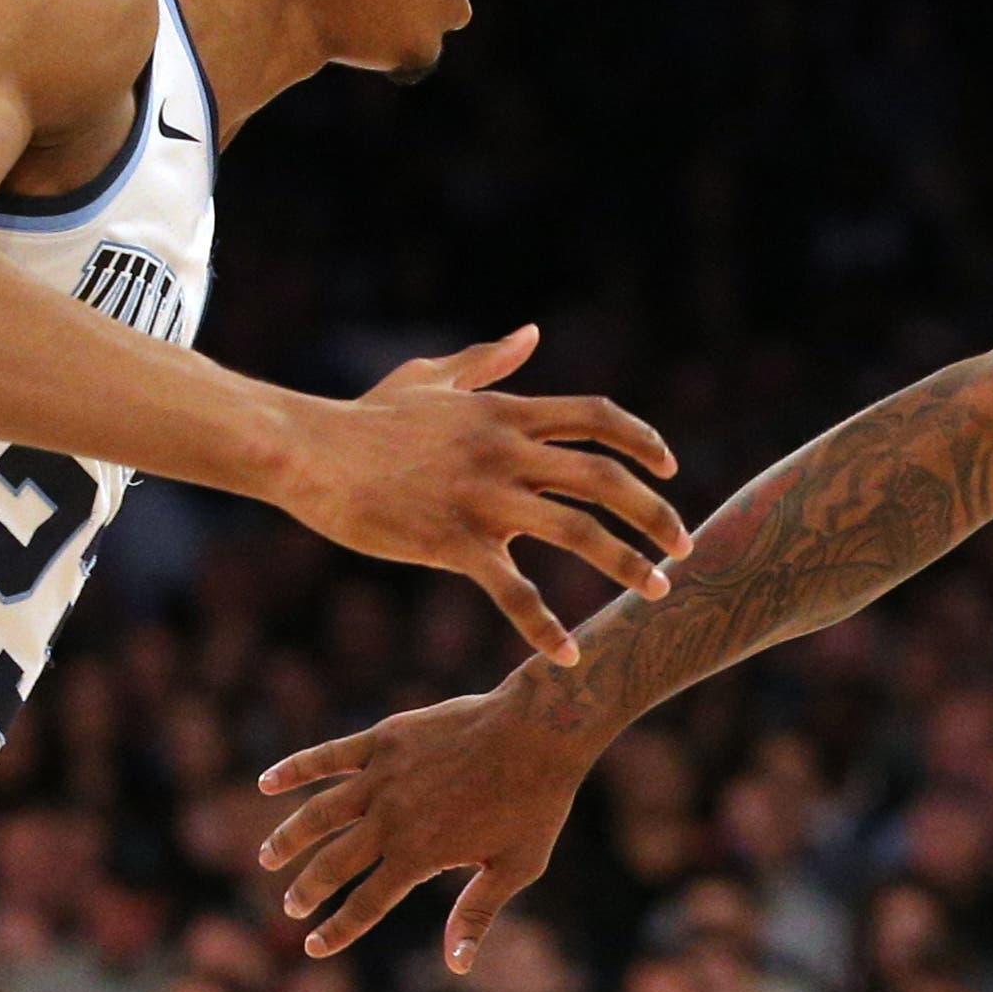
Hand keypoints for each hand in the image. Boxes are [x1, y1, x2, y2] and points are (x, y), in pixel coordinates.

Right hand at [257, 673, 598, 965]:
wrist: (539, 729)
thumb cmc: (536, 801)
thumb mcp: (516, 867)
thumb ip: (477, 912)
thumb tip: (457, 965)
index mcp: (420, 855)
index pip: (367, 904)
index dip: (337, 930)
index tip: (314, 946)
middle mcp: (391, 820)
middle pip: (334, 864)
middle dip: (307, 890)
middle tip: (290, 906)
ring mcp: (383, 778)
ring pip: (319, 815)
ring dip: (289, 838)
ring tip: (267, 856)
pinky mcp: (385, 740)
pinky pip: (329, 757)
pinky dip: (295, 769)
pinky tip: (268, 783)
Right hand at [271, 325, 692, 664]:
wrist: (306, 451)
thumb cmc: (365, 418)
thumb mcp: (430, 378)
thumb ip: (487, 362)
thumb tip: (531, 335)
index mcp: (506, 414)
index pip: (596, 419)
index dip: (642, 441)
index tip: (669, 468)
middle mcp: (505, 452)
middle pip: (604, 478)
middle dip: (655, 513)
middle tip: (686, 546)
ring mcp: (482, 498)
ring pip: (576, 531)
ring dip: (626, 563)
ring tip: (657, 592)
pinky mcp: (451, 542)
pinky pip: (511, 590)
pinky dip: (543, 626)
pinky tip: (569, 656)